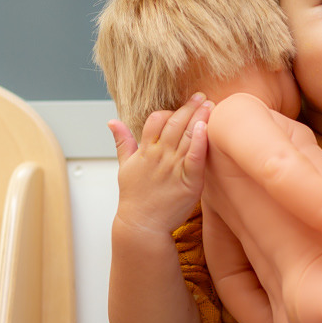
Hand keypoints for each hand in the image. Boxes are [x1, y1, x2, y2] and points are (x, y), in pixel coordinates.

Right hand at [111, 94, 210, 234]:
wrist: (142, 226)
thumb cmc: (134, 198)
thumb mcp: (124, 167)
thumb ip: (122, 142)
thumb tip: (112, 121)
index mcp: (145, 151)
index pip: (155, 120)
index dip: (169, 111)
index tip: (181, 105)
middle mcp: (159, 156)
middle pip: (174, 124)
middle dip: (188, 107)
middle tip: (201, 95)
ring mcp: (174, 168)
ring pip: (186, 136)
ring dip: (199, 117)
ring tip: (209, 105)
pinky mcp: (189, 182)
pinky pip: (195, 157)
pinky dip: (199, 141)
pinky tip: (205, 128)